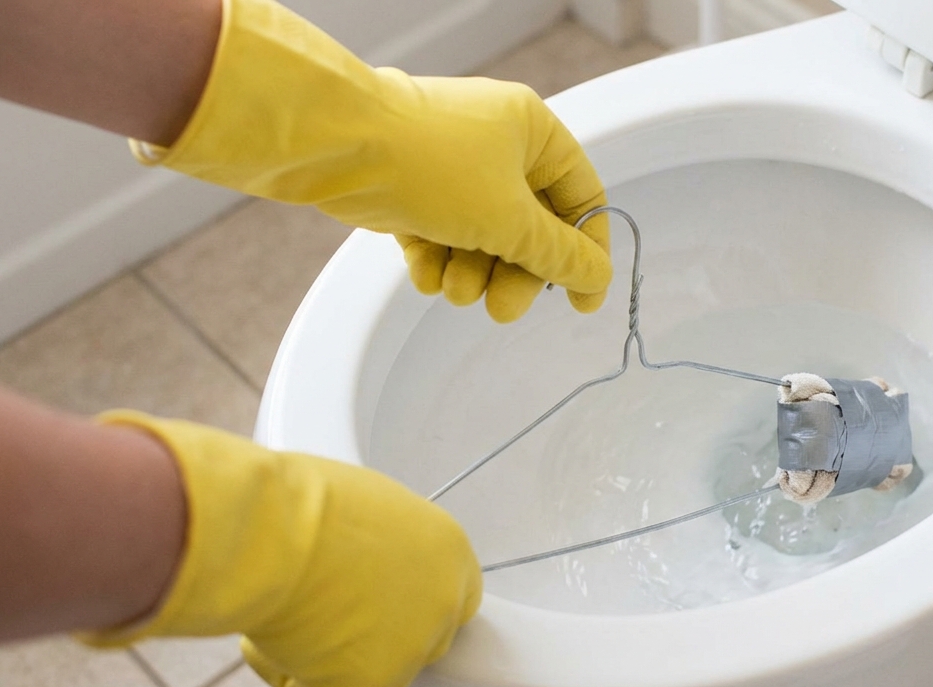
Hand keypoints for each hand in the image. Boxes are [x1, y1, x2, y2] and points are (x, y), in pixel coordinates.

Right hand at [79, 412, 480, 686]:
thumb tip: (372, 572)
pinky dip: (294, 680)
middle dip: (381, 637)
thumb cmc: (305, 503)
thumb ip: (392, 550)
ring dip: (337, 658)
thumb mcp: (374, 510)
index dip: (412, 605)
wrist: (272, 531)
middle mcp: (441, 605)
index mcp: (450, 554)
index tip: (379, 603)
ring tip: (291, 614)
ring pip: (376, 675)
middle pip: (420, 642)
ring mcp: (407, 653)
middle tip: (331, 616)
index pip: (450, 598)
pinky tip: (274, 641)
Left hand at [132, 0, 610, 322]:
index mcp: (533, 131)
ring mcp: (451, 164)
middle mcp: (496, 143)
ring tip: (453, 286)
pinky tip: (425, 272)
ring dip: (472, 273)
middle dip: (514, 274)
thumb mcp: (511, 219)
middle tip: (502, 309)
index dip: (587, 253)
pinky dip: (437, 259)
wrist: (335, 145)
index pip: (582, 197)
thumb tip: (597, 279)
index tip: (581, 302)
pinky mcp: (410, 187)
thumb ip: (560, 255)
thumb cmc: (430, 165)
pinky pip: (441, 234)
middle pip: (530, 227)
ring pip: (482, 237)